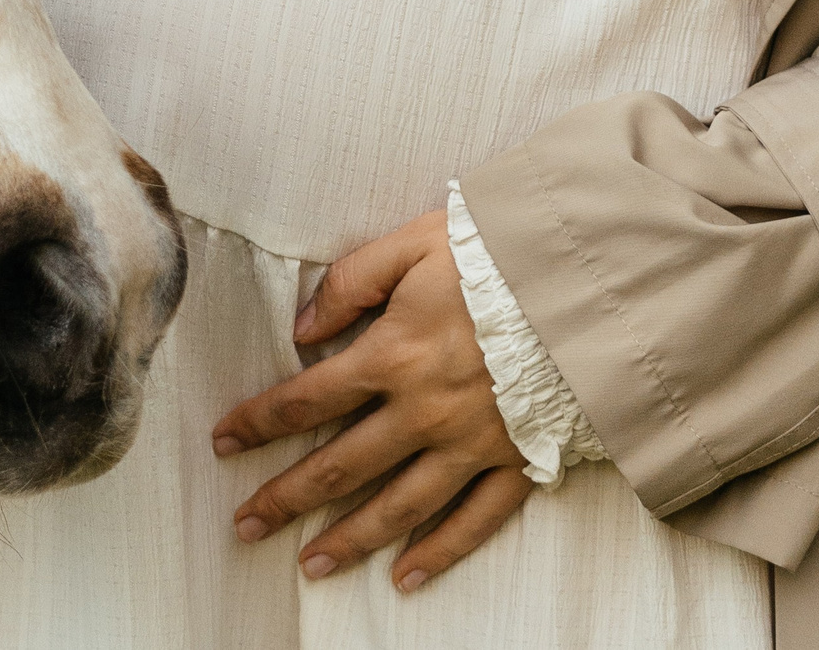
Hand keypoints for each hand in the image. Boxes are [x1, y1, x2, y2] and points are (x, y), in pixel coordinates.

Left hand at [211, 210, 530, 592]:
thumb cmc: (501, 251)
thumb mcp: (415, 242)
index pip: (307, 398)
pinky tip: (406, 577)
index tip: (224, 443)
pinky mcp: (519, 462)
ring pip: (398, 506)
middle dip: (286, 498)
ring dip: (350, 539)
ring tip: (310, 565)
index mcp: (393, 354)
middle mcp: (425, 410)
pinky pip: (475, 522)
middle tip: (245, 526)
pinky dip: (440, 553)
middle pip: (340, 466)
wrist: (595, 281)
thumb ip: (352, 280)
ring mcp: (473, 444)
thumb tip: (303, 327)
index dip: (259, 422)